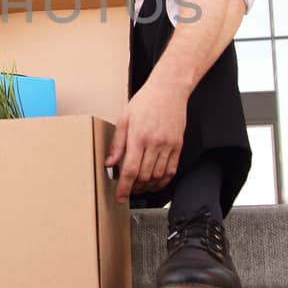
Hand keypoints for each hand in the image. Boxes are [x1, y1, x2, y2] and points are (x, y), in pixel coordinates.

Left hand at [105, 80, 186, 203]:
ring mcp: (168, 145)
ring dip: (148, 186)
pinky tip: (155, 183)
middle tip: (127, 191)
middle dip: (134, 188)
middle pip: (144, 176)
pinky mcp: (178, 145)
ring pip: (158, 176)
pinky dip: (163, 181)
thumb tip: (109, 163)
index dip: (124, 187)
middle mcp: (155, 143)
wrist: (169, 89)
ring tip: (139, 188)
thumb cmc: (145, 101)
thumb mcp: (124, 119)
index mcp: (139, 136)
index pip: (130, 170)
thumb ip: (117, 144)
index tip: (119, 198)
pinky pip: (171, 170)